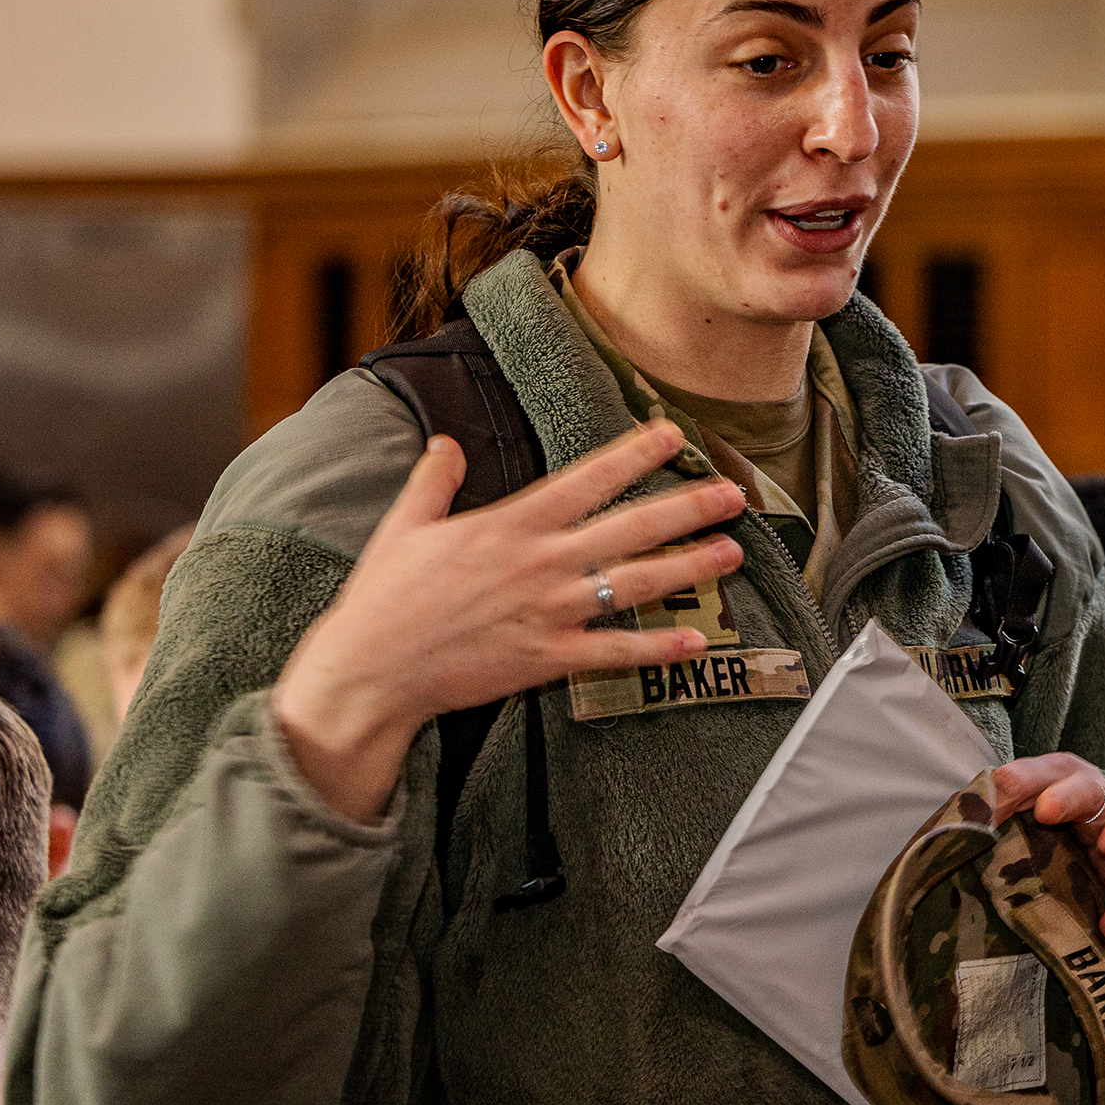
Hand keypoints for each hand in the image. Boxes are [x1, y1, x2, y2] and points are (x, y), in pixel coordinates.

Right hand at [272, 421, 746, 819]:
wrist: (371, 670)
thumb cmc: (385, 599)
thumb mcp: (404, 525)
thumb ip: (433, 480)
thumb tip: (445, 443)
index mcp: (510, 525)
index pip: (587, 479)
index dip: (635, 454)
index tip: (674, 434)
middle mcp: (540, 562)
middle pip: (630, 527)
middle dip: (687, 508)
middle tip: (733, 495)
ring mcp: (549, 611)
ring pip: (635, 583)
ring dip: (689, 568)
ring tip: (732, 552)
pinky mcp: (549, 657)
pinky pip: (615, 652)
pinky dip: (658, 649)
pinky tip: (697, 641)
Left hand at [988, 751, 1104, 939]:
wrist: (1075, 835)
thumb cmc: (1033, 819)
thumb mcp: (1006, 812)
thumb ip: (984, 816)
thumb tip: (953, 834)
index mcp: (1054, 775)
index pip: (1032, 774)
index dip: (1015, 786)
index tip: (996, 802)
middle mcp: (1092, 793)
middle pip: (1085, 789)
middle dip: (1067, 797)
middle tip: (1046, 811)